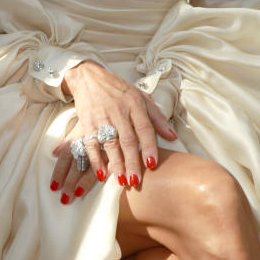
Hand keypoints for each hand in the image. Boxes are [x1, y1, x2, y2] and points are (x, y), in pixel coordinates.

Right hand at [50, 61, 177, 202]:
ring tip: (122, 181)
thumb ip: (157, 118)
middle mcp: (119, 112)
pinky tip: (101, 174)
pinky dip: (95, 160)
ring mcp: (102, 118)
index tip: (152, 164)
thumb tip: (172, 136)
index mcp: (135, 105)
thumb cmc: (119, 90)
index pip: (144, 128)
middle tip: (136, 180)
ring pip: (110, 144)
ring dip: (115, 164)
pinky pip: (91, 144)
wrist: (89, 78)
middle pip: (127, 140)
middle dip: (132, 161)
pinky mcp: (87, 123)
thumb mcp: (141, 97)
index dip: (149, 146)